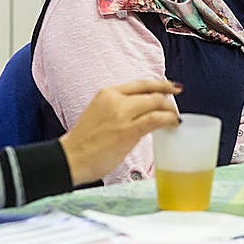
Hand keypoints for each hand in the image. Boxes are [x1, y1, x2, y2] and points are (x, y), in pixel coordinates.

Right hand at [59, 79, 180, 184]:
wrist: (70, 159)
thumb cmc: (83, 143)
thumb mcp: (98, 114)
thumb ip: (117, 110)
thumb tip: (138, 115)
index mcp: (107, 94)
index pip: (140, 84)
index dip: (160, 84)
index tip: (171, 87)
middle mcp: (115, 100)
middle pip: (152, 93)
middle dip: (168, 100)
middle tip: (174, 109)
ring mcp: (123, 114)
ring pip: (157, 104)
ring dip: (170, 111)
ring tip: (174, 119)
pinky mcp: (129, 130)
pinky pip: (156, 120)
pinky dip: (169, 120)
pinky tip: (173, 124)